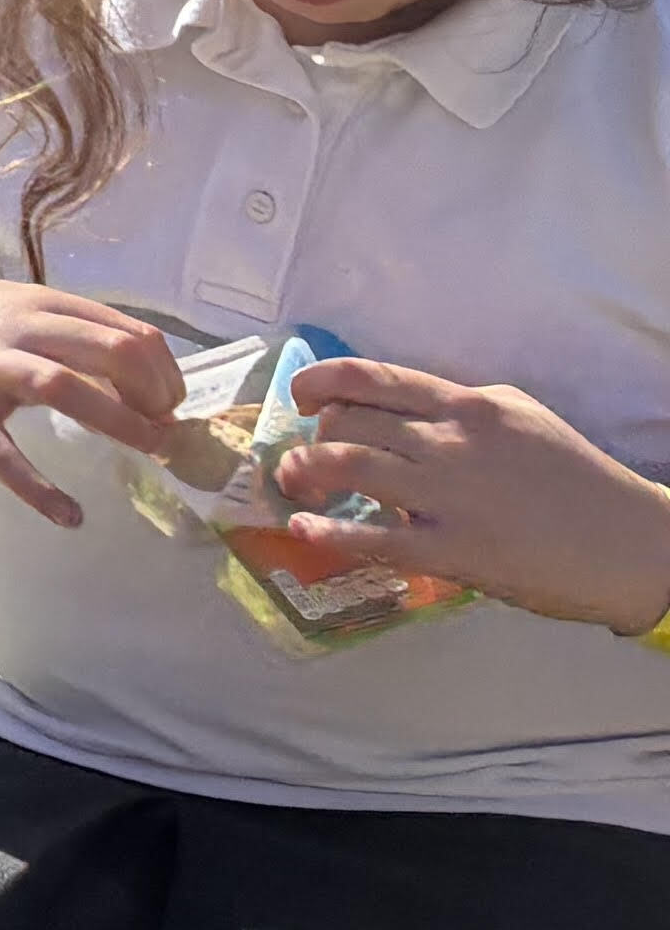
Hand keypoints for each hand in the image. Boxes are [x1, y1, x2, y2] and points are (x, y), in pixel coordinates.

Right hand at [0, 268, 187, 527]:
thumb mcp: (13, 309)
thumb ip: (63, 333)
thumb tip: (133, 378)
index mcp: (41, 304)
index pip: (130, 333)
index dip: (166, 375)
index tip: (170, 407)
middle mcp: (20, 328)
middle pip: (112, 352)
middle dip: (155, 397)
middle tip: (164, 433)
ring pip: (67, 387)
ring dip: (121, 424)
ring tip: (149, 453)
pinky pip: (1, 452)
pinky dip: (38, 488)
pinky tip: (69, 515)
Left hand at [255, 357, 669, 633]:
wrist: (633, 544)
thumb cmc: (577, 480)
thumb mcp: (521, 418)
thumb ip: (459, 412)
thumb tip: (400, 414)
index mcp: (467, 406)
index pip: (371, 378)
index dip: (319, 382)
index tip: (300, 397)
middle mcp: (450, 441)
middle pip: (347, 422)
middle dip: (313, 436)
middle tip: (307, 456)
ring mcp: (448, 496)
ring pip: (346, 466)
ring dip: (304, 473)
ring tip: (296, 485)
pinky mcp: (453, 551)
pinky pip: (372, 538)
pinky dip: (327, 532)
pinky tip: (305, 530)